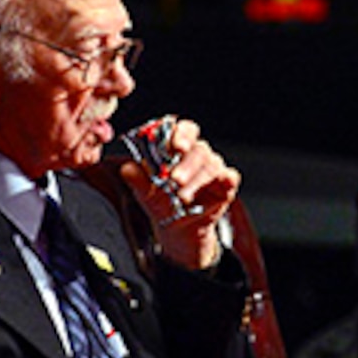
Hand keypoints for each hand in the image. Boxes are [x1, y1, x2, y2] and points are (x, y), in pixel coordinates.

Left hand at [120, 117, 240, 269]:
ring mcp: (214, 168)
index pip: (184, 129)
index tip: (175, 146)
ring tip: (182, 197)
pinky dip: (224, 180)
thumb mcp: (145, 192)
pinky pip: (230, 177)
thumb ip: (137, 179)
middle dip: (186, 164)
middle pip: (198, 148)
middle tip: (174, 179)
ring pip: (212, 165)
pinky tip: (213, 191)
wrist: (177, 228)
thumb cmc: (161, 201)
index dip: (181, 134)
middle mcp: (198, 153)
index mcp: (179, 147)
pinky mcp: (227, 184)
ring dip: (196, 181)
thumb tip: (127, 168)